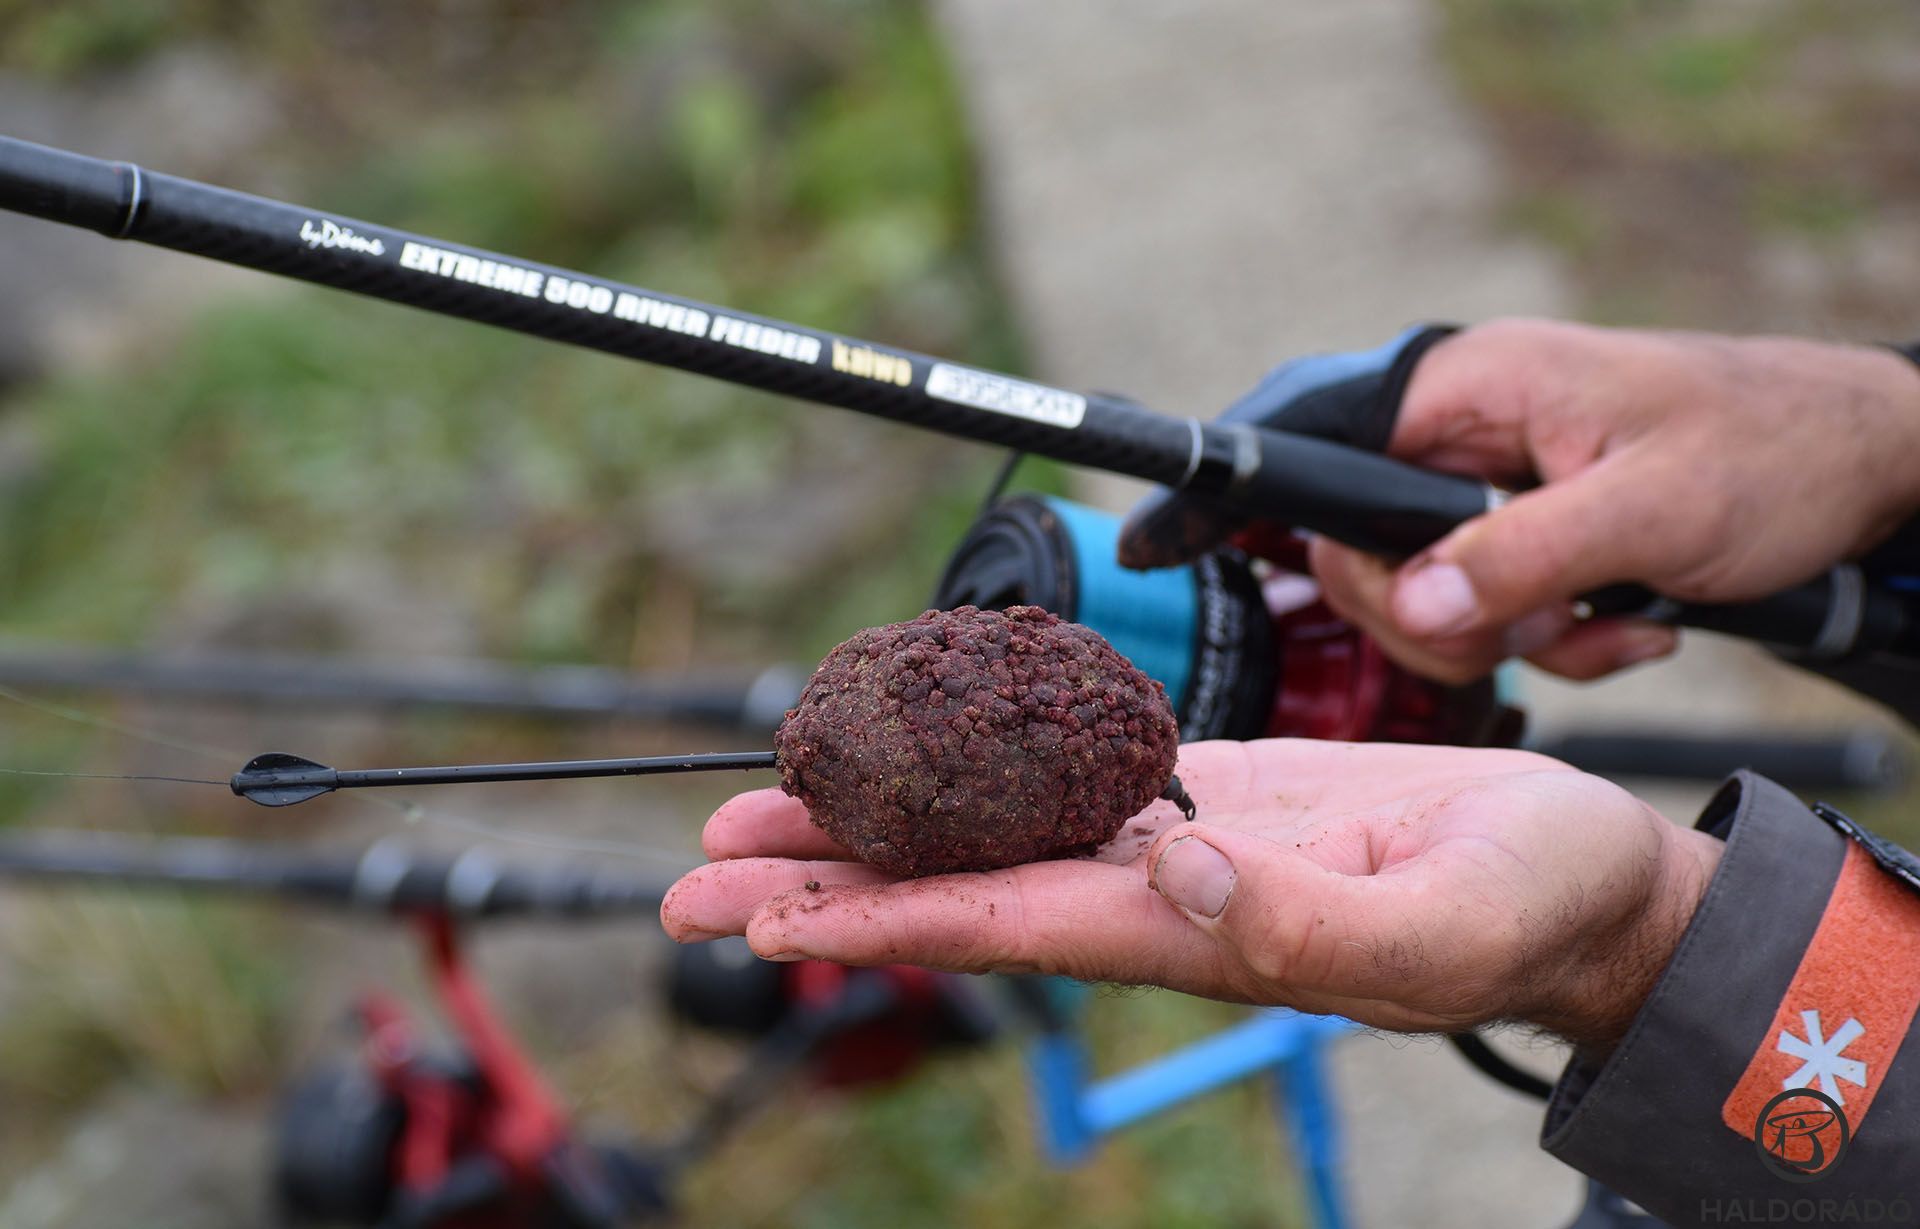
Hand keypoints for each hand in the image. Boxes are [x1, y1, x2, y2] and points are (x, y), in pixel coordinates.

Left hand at [660, 739, 1722, 1050]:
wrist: (1580, 880)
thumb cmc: (1529, 905)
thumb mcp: (1438, 921)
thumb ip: (1304, 915)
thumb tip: (1175, 872)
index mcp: (1198, 934)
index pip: (1001, 923)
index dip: (874, 917)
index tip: (757, 916)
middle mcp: (1158, 897)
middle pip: (959, 887)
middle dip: (824, 884)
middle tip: (691, 880)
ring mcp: (1174, 844)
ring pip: (992, 830)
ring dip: (874, 825)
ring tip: (760, 814)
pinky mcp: (1204, 791)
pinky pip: (1062, 776)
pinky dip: (974, 765)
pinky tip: (914, 756)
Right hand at [1311, 319, 1919, 682]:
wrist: (1870, 461)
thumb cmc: (1780, 451)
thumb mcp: (1653, 512)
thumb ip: (1523, 556)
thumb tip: (1412, 605)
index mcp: (1476, 386)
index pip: (1330, 460)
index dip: (1327, 538)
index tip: (1351, 592)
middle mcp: (1470, 428)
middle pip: (1366, 548)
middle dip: (1447, 618)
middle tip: (1534, 630)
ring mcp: (1497, 482)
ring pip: (1431, 593)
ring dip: (1518, 639)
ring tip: (1611, 621)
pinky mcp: (1532, 529)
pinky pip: (1496, 608)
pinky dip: (1559, 641)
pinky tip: (1633, 622)